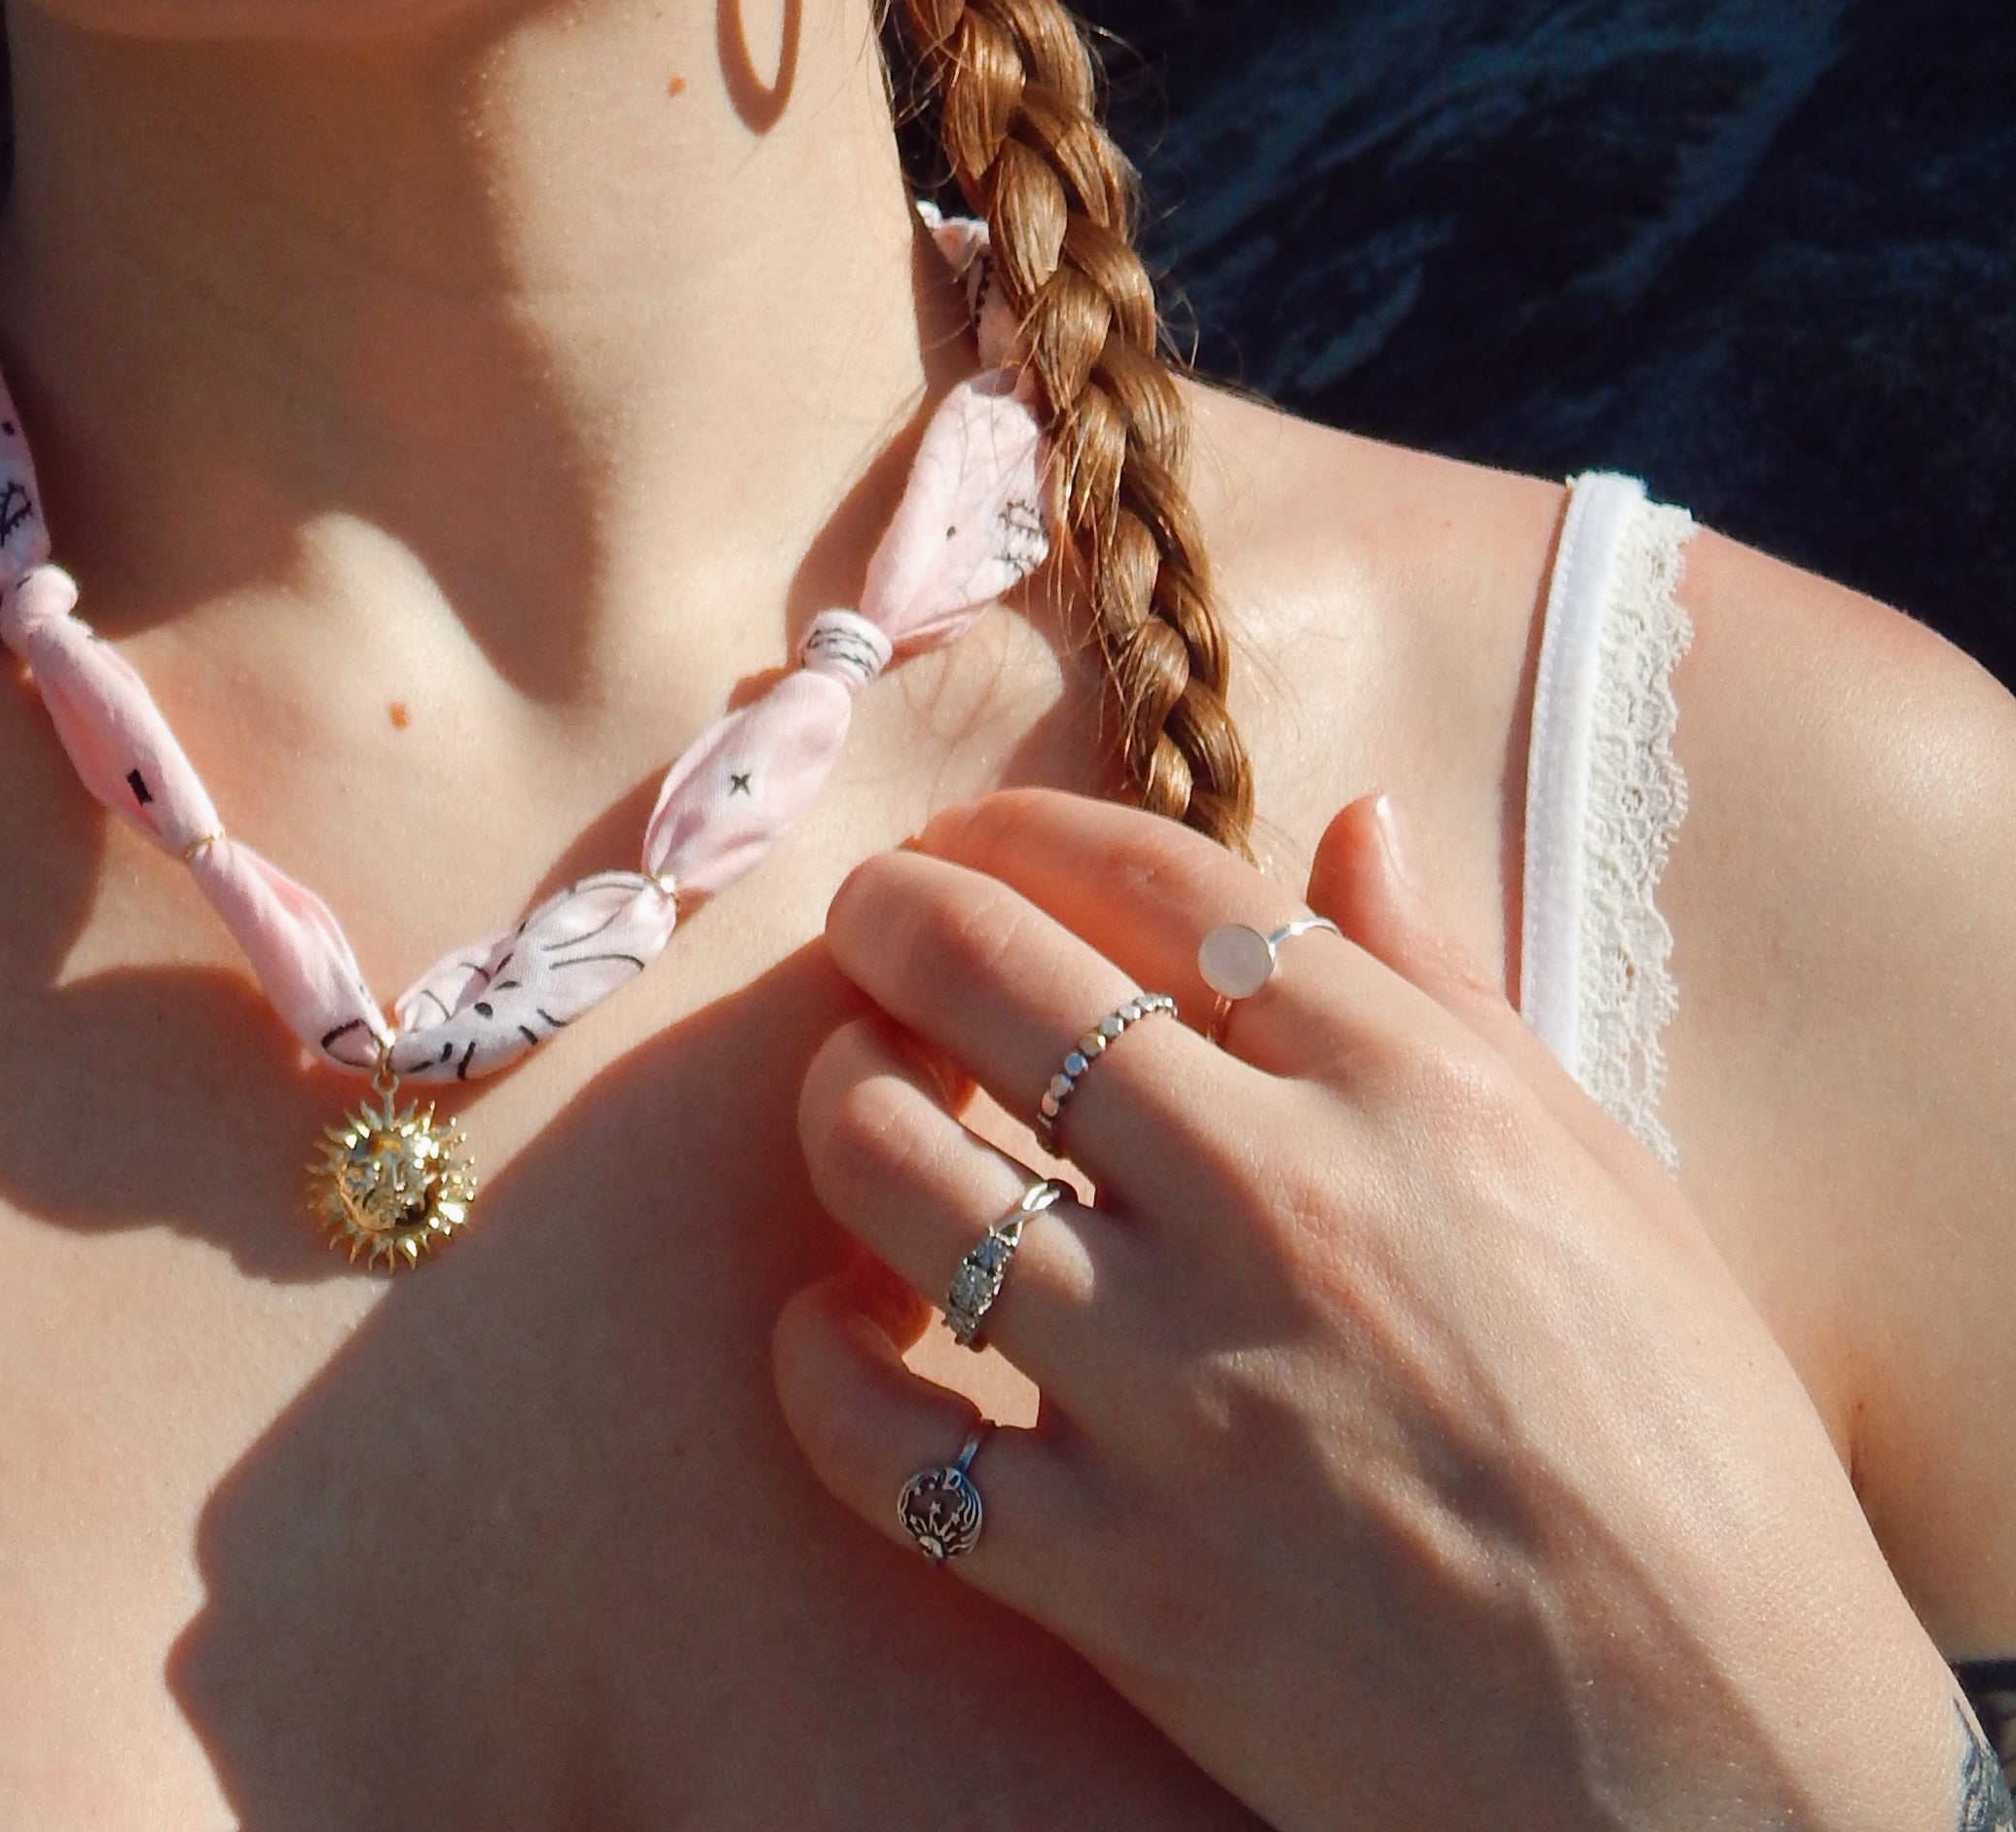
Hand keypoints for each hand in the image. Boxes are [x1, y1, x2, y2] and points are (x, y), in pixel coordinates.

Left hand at [776, 787, 1961, 1829]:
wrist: (1740, 1771)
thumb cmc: (1699, 1462)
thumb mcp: (1606, 1180)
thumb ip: (1450, 993)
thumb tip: (1359, 824)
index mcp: (1402, 1090)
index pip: (1151, 880)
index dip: (1021, 831)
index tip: (971, 843)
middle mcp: (1274, 1205)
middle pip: (988, 977)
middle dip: (892, 920)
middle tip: (871, 929)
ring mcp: (1183, 1392)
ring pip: (897, 1171)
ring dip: (844, 1109)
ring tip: (863, 1110)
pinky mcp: (1125, 1578)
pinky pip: (884, 1440)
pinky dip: (821, 1370)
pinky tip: (837, 1333)